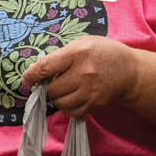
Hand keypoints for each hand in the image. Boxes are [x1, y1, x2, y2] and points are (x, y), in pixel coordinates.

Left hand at [20, 37, 139, 116]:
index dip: (31, 75)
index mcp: (78, 54)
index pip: (46, 67)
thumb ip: (61, 55)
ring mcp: (90, 91)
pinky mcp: (95, 104)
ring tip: (63, 89)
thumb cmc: (102, 53)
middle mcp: (84, 73)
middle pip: (52, 89)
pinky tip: (72, 97)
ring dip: (57, 98)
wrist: (129, 71)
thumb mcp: (83, 43)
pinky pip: (72, 112)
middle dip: (46, 88)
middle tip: (50, 83)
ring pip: (60, 103)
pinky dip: (68, 107)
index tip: (26, 79)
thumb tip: (37, 70)